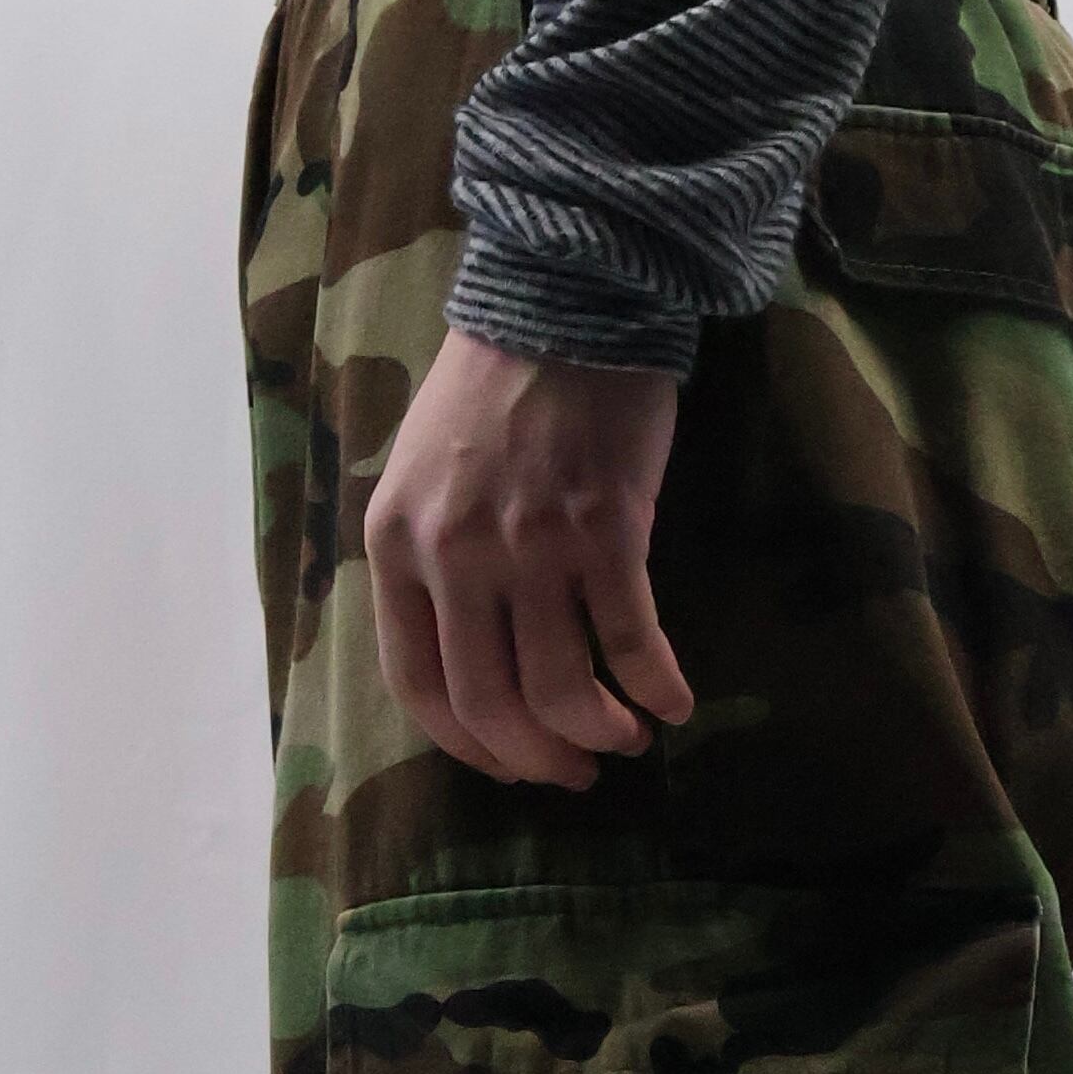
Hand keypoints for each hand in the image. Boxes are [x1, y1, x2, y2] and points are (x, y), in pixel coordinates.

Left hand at [366, 331, 696, 788]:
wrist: (567, 301)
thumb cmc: (495, 389)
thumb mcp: (422, 476)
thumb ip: (429, 563)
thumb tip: (473, 660)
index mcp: (396, 546)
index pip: (419, 687)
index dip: (470, 746)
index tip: (512, 764)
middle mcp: (455, 554)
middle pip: (492, 704)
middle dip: (538, 759)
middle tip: (577, 773)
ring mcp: (531, 545)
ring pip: (562, 689)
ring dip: (602, 732)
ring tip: (629, 739)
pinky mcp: (606, 531)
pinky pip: (634, 642)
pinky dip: (658, 687)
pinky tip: (676, 703)